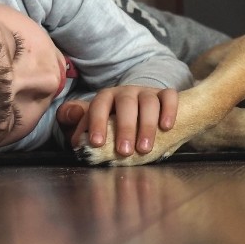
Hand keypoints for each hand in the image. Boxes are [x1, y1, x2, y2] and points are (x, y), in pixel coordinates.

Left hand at [58, 86, 177, 156]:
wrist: (146, 109)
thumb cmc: (117, 120)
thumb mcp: (98, 123)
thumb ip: (85, 130)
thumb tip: (76, 140)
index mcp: (107, 98)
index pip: (99, 106)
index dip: (97, 123)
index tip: (97, 143)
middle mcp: (126, 92)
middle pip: (126, 104)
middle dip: (125, 128)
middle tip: (124, 151)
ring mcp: (147, 92)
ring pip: (148, 102)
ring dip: (147, 126)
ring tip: (144, 148)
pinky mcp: (165, 95)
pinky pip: (169, 97)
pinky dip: (169, 110)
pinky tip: (166, 127)